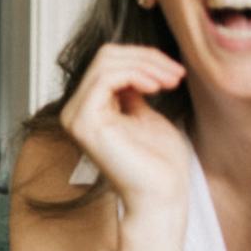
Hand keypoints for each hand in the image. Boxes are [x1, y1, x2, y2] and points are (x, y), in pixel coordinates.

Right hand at [58, 44, 188, 215]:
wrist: (160, 194)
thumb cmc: (158, 162)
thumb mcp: (144, 113)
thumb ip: (132, 90)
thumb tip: (133, 65)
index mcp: (88, 109)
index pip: (108, 61)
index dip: (144, 58)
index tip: (174, 73)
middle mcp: (74, 112)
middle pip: (106, 56)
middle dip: (147, 58)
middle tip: (176, 75)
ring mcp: (75, 117)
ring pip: (106, 62)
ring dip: (146, 65)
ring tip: (171, 81)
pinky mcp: (84, 123)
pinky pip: (106, 78)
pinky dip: (136, 75)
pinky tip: (156, 88)